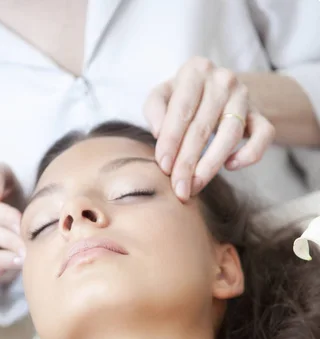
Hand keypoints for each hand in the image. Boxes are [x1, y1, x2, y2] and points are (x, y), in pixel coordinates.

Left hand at [143, 57, 274, 200]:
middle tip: (179, 188)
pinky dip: (249, 153)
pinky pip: (263, 135)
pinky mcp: (261, 115)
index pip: (182, 110)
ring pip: (231, 133)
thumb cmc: (183, 98)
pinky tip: (230, 166)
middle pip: (203, 126)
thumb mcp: (163, 95)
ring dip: (212, 164)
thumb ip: (155, 109)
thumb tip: (158, 132)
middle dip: (188, 162)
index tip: (163, 167)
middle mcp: (223, 80)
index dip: (171, 141)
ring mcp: (244, 96)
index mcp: (196, 70)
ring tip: (196, 185)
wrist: (218, 91)